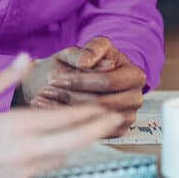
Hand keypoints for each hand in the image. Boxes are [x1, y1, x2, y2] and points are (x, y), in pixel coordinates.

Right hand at [0, 53, 121, 177]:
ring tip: (94, 131)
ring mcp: (24, 168)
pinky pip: (48, 165)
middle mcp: (25, 150)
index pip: (61, 118)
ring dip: (80, 143)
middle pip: (72, 141)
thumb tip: (26, 58)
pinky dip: (60, 154)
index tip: (100, 105)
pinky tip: (64, 146)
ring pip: (63, 155)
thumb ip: (4, 78)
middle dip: (95, 129)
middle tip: (114, 119)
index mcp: (15, 126)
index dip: (84, 112)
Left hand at [20, 37, 144, 135]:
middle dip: (70, 96)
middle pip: (101, 102)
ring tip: (42, 99)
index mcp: (135, 75)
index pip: (107, 81)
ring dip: (66, 110)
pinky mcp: (118, 130)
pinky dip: (68, 121)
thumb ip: (88, 50)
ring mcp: (128, 116)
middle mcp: (136, 97)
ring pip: (95, 118)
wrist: (79, 77)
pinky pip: (93, 129)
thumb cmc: (83, 61)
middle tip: (45, 91)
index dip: (80, 80)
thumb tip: (85, 62)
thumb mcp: (85, 49)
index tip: (55, 79)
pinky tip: (49, 111)